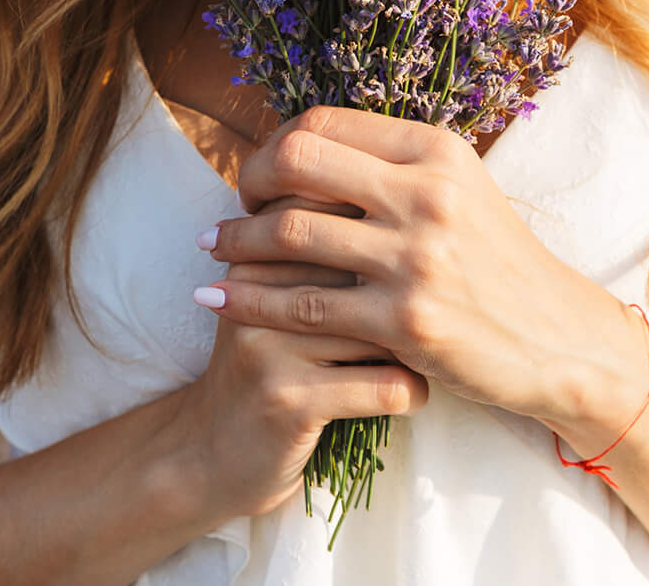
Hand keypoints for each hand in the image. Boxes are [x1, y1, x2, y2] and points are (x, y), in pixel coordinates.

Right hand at [172, 191, 430, 520]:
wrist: (210, 454)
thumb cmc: (269, 364)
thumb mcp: (276, 299)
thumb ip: (318, 248)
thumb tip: (400, 194)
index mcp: (256, 255)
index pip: (334, 214)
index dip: (388, 236)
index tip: (417, 266)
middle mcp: (255, 290)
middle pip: (363, 263)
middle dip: (411, 287)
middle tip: (437, 306)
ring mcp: (269, 346)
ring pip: (382, 324)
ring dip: (418, 344)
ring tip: (428, 353)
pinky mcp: (289, 402)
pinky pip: (385, 385)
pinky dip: (413, 392)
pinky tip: (410, 394)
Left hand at [198, 105, 622, 421]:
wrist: (557, 340)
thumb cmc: (497, 263)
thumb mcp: (459, 190)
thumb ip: (393, 164)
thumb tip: (306, 142)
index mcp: (437, 150)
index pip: (325, 122)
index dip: (277, 143)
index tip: (260, 173)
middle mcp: (427, 194)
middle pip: (298, 160)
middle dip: (248, 181)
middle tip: (231, 206)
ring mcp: (417, 258)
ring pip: (291, 232)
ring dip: (236, 243)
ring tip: (211, 250)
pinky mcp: (405, 321)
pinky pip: (302, 304)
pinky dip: (249, 300)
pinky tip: (220, 300)